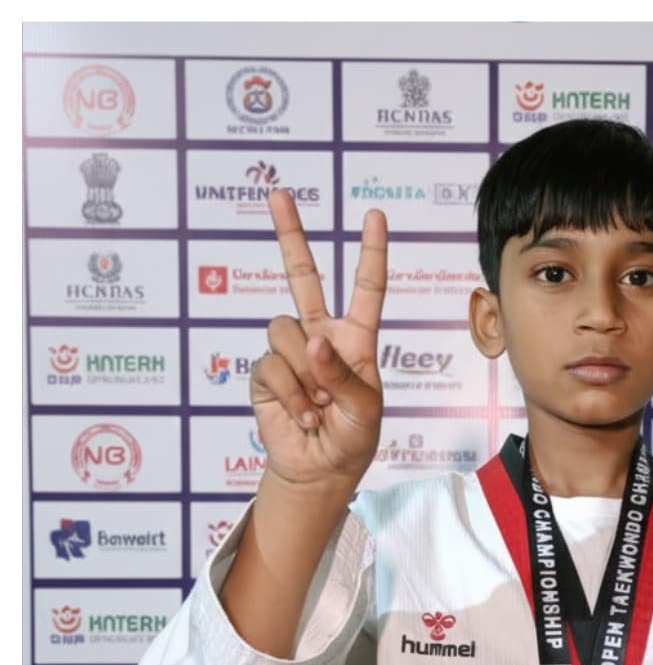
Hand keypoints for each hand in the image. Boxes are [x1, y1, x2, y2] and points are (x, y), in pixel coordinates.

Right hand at [251, 190, 386, 500]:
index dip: (371, 254)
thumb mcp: (365, 411)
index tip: (375, 216)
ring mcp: (290, 350)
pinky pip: (272, 365)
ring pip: (285, 331)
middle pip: (302, 276)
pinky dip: (291, 394)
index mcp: (354, 340)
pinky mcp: (265, 369)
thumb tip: (313, 342)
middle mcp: (319, 335)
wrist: (319, 470)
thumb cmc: (352, 440)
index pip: (366, 291)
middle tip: (279, 194)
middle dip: (290, 234)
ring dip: (305, 374)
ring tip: (319, 405)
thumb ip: (343, 376)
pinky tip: (302, 414)